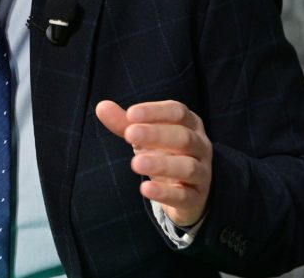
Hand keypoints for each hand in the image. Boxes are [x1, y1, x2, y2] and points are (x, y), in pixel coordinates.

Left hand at [95, 99, 212, 226]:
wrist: (187, 190)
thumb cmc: (165, 153)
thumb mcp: (145, 137)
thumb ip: (124, 123)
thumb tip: (101, 106)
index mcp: (190, 124)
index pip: (178, 112)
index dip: (155, 111)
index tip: (130, 114)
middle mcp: (201, 146)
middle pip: (184, 137)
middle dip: (156, 134)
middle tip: (129, 135)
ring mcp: (202, 173)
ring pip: (188, 167)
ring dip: (162, 164)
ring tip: (135, 163)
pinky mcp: (196, 198)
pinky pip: (184, 196)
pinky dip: (165, 193)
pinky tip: (145, 189)